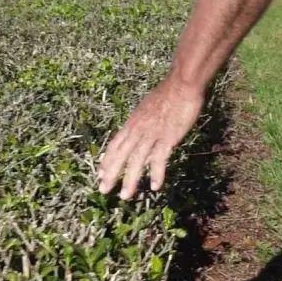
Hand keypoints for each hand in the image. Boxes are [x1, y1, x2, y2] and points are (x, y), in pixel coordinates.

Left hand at [96, 76, 204, 198]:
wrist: (181, 85)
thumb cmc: (167, 94)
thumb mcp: (146, 108)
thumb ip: (140, 122)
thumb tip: (136, 132)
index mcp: (132, 123)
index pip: (114, 145)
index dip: (107, 160)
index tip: (100, 174)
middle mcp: (138, 130)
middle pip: (121, 155)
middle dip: (111, 173)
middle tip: (104, 190)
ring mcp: (152, 134)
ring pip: (136, 160)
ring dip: (130, 179)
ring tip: (125, 196)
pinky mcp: (167, 137)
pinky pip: (159, 158)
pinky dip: (156, 173)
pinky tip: (155, 186)